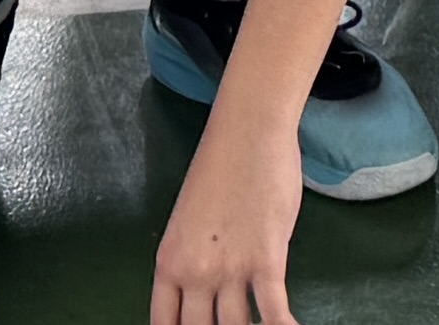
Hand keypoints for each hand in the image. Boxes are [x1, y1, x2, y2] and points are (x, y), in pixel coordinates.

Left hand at [154, 105, 311, 324]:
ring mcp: (230, 269)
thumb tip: (207, 293)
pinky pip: (274, 311)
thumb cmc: (219, 168)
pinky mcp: (267, 260)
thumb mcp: (188, 222)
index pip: (164, 324)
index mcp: (169, 262)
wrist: (247, 132)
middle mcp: (194, 273)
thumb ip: (194, 260)